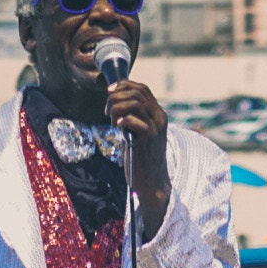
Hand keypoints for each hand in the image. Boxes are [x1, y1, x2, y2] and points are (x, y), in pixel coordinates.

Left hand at [106, 80, 170, 238]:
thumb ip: (133, 118)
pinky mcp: (147, 139)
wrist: (151, 182)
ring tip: (112, 123)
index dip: (124, 85)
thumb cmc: (142, 158)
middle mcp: (159, 118)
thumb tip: (115, 103)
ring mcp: (155, 128)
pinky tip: (117, 130)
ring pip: (133, 103)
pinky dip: (121, 121)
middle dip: (116, 97)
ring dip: (116, 108)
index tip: (109, 91)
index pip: (142, 88)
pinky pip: (132, 120)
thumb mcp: (139, 133)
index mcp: (158, 114)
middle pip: (136, 92)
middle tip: (107, 112)